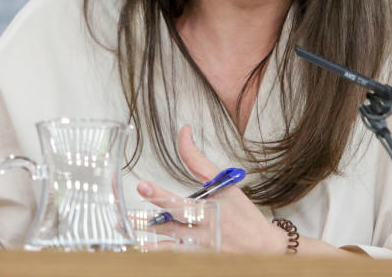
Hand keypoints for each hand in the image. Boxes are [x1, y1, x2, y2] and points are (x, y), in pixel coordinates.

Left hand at [136, 125, 288, 253]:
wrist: (263, 247)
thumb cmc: (243, 214)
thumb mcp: (224, 184)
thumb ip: (198, 161)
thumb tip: (183, 131)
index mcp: (208, 209)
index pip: (182, 197)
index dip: (161, 190)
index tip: (144, 183)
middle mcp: (202, 230)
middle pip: (171, 222)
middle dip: (150, 214)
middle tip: (130, 207)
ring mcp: (199, 248)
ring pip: (168, 246)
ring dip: (147, 239)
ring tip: (128, 232)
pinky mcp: (198, 260)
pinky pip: (174, 258)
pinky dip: (159, 254)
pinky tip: (143, 250)